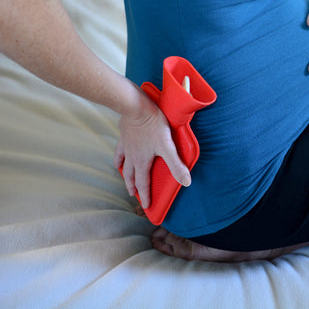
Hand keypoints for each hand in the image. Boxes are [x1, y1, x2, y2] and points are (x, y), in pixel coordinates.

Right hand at [113, 92, 190, 208]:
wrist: (135, 107)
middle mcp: (132, 157)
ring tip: (125, 178)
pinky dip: (118, 157)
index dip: (145, 195)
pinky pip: (119, 150)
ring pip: (123, 165)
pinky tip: (119, 158)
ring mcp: (126, 147)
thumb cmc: (153, 126)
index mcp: (142, 162)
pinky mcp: (124, 136)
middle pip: (131, 176)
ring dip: (125, 174)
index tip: (146, 205)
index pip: (143, 183)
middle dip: (133, 187)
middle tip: (133, 195)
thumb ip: (176, 165)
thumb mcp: (168, 147)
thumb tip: (186, 182)